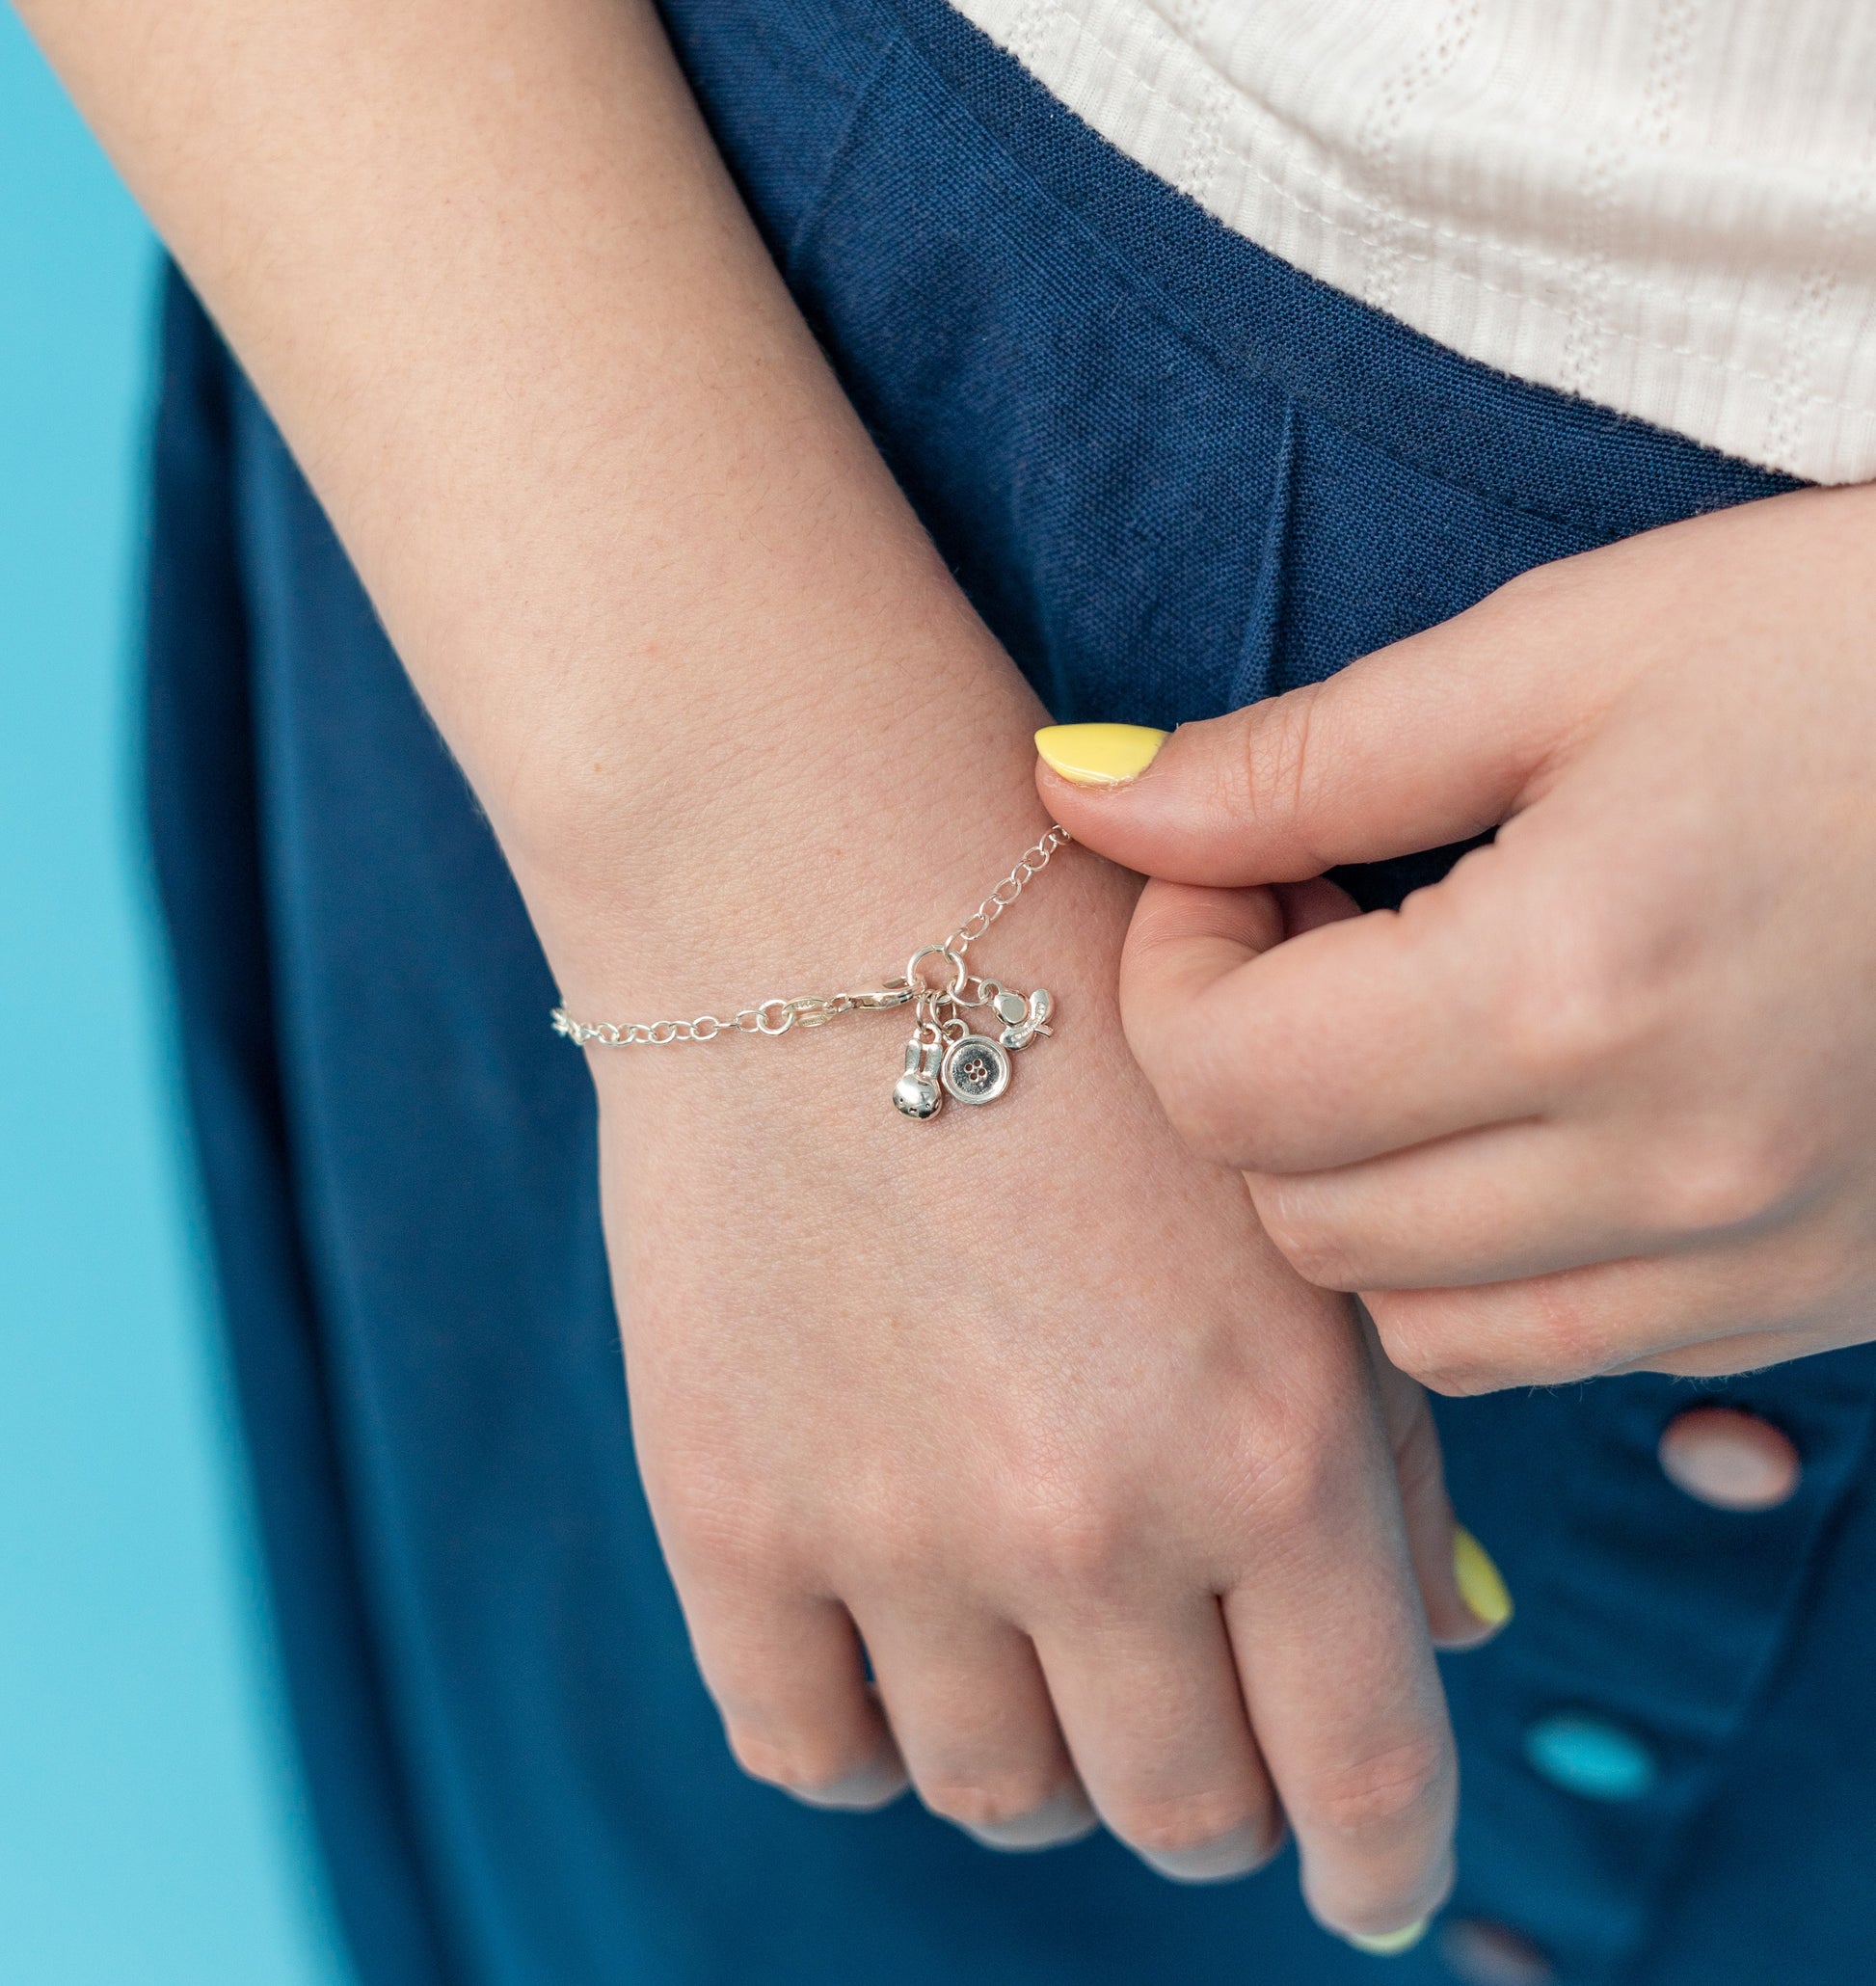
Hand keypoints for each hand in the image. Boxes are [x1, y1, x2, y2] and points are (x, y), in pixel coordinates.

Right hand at [587, 846, 1492, 1942]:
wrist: (823, 885)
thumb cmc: (1087, 1006)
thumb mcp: (1292, 1197)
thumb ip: (1383, 1439)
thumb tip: (1437, 1634)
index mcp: (1274, 1438)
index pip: (1360, 1776)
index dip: (1374, 1864)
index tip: (1360, 1887)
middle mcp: (1094, 1516)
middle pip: (1177, 1813)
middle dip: (1209, 1792)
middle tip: (1189, 1720)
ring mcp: (896, 1528)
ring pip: (999, 1791)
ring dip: (1040, 1747)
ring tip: (1032, 1633)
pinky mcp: (726, 1507)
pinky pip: (806, 1742)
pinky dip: (870, 1729)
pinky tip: (897, 1641)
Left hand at [1039, 485, 1875, 1392]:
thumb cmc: (1862, 645)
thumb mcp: (1570, 648)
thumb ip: (1299, 756)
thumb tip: (1077, 787)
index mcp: (1580, 987)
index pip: (1226, 1087)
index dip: (1169, 975)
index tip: (1228, 874)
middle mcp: (1672, 1166)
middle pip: (1294, 1217)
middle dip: (1244, 1075)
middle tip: (1307, 932)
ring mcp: (1758, 1257)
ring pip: (1411, 1316)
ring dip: (1349, 1184)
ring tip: (1408, 1027)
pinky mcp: (1815, 1296)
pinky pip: (1556, 1348)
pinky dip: (1479, 1255)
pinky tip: (1518, 1116)